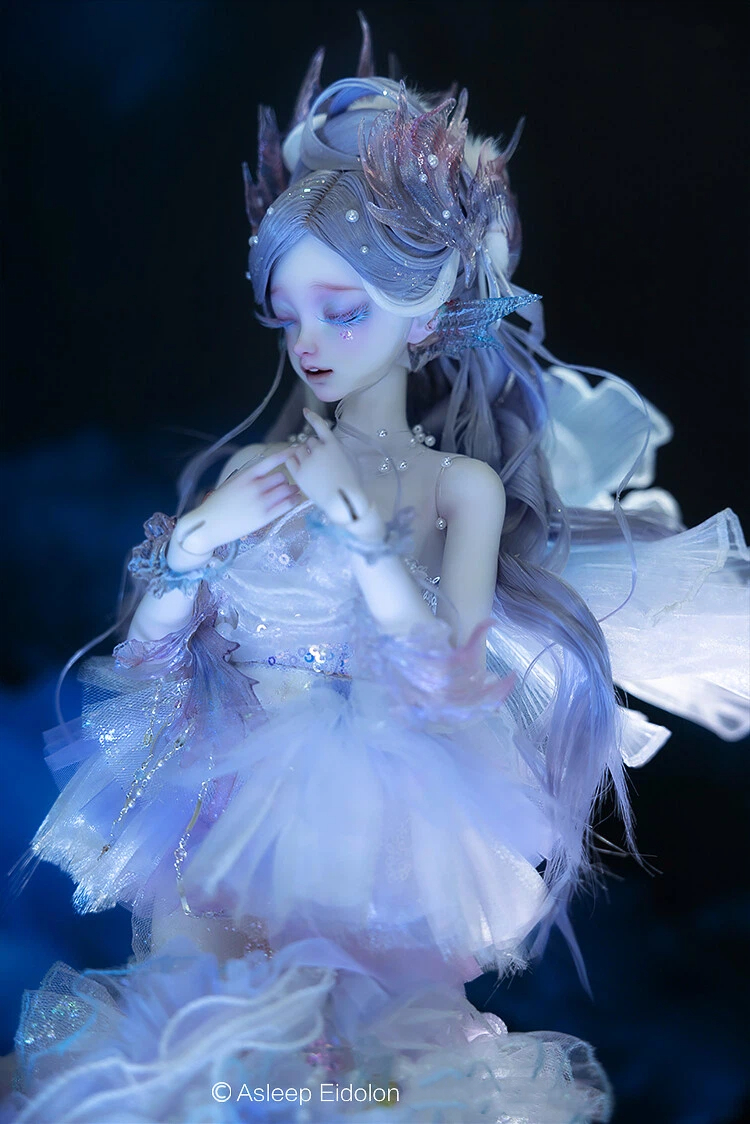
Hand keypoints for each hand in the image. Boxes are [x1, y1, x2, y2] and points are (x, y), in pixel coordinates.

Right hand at [169, 447, 298, 566]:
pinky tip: (294, 500)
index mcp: (246, 476)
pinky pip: (287, 505)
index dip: (285, 454)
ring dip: (291, 490)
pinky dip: (293, 501)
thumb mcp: (232, 483)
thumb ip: (250, 478)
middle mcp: (255, 486)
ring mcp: (261, 502)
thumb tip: (269, 476)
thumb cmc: (218, 505)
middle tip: (285, 486)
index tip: (295, 450)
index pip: (270, 461)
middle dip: (284, 481)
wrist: (209, 525)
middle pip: (281, 477)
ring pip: (286, 490)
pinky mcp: (265, 516)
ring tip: (293, 493)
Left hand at [287, 410, 372, 526]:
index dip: (312, 417)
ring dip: (304, 454)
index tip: (305, 412)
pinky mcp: (299, 474)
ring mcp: (307, 462)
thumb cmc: (352, 483)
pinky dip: (294, 461)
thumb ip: (339, 448)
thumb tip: (331, 444)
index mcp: (333, 445)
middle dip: (313, 448)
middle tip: (320, 462)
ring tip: (312, 467)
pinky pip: (290, 461)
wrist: (343, 501)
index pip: (320, 426)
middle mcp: (319, 450)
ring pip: (299, 450)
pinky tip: (300, 467)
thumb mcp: (351, 460)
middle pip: (310, 442)